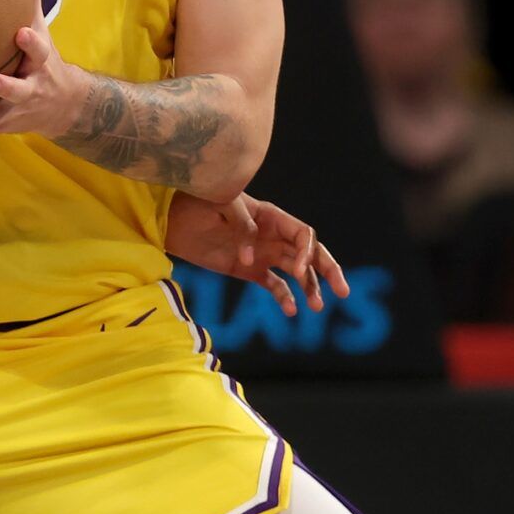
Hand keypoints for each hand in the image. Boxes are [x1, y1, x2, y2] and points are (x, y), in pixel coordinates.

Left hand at [0, 0, 82, 139]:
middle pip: (20, 89)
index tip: (20, 33)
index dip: (31, 43)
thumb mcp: (42, 29)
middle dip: (6, 86)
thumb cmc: (42, 59)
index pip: (39, 52)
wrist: (63, 106)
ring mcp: (13, 110)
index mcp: (39, 62)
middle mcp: (29, 88)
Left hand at [166, 192, 348, 314]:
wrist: (170, 219)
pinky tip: (289, 310)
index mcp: (269, 215)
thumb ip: (241, 225)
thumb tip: (251, 257)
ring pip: (296, 272)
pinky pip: (274, 285)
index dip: (306, 252)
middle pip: (309, 252)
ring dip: (310, 288)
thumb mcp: (218, 204)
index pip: (301, 233)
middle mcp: (271, 234)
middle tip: (343, 291)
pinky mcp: (249, 270)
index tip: (298, 271)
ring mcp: (261, 253)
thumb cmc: (195, 202)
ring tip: (316, 308)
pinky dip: (284, 298)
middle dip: (328, 270)